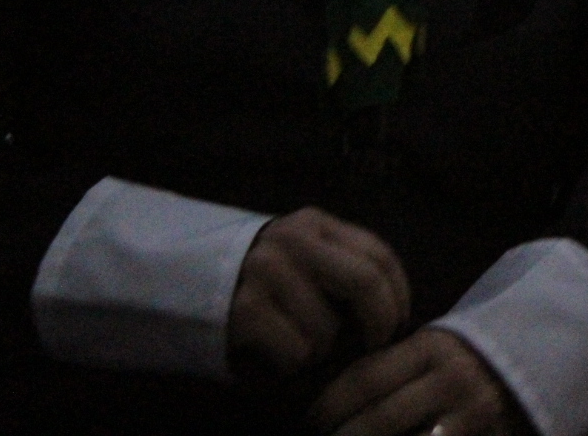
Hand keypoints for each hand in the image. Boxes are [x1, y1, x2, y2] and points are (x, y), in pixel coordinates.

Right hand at [226, 207, 410, 379]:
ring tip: (307, 345)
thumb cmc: (265, 280)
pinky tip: (280, 352)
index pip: (379, 255)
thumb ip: (344, 266)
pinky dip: (295, 363)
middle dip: (380, 323)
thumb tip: (396, 311)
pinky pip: (296, 351)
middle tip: (374, 346)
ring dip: (324, 350)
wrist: (189, 281)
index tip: (398, 323)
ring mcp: (265, 272)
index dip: (399, 295)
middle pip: (364, 282)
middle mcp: (291, 240)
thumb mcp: (306, 256)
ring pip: (328, 328)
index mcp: (315, 224)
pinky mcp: (244, 309)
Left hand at [312, 327, 523, 435]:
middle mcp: (450, 381)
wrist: (535, 365)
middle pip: (378, 418)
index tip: (309, 420)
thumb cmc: (470, 359)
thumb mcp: (436, 348)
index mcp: (431, 347)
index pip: (366, 378)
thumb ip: (396, 365)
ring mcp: (470, 415)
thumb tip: (338, 393)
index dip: (329, 404)